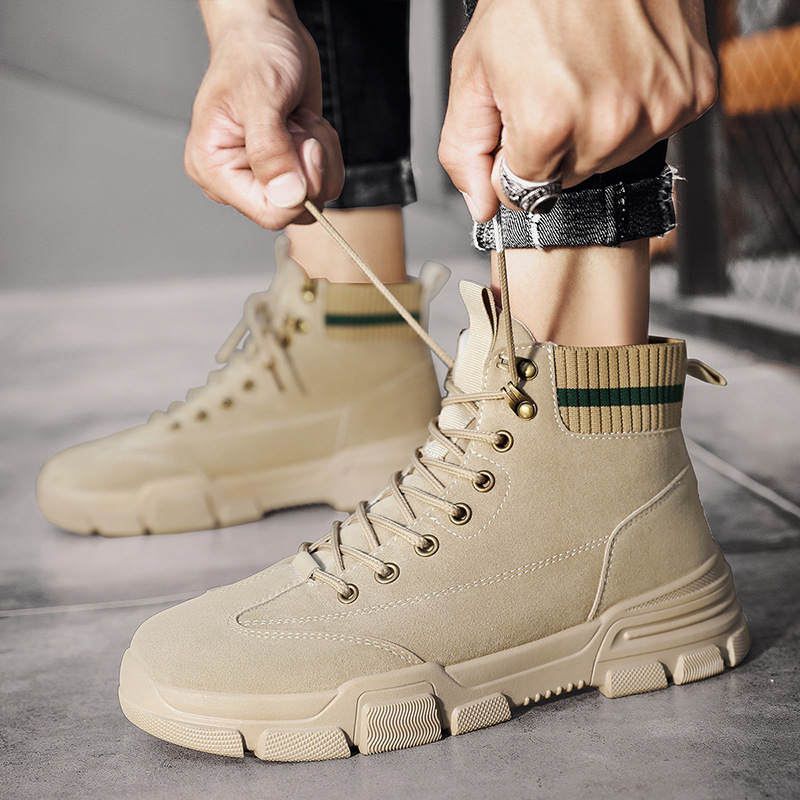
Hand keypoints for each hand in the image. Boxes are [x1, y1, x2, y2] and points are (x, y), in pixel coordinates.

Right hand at [185, 1, 343, 228]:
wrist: (267, 31)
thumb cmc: (252, 54)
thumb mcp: (261, 98)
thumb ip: (272, 152)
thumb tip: (289, 196)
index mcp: (214, 170)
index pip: (268, 213)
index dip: (299, 190)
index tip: (302, 145)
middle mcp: (238, 180)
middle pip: (296, 209)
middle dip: (310, 166)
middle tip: (295, 125)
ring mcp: (266, 178)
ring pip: (316, 196)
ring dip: (320, 154)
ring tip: (296, 121)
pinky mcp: (289, 170)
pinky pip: (326, 181)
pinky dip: (327, 150)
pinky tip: (303, 125)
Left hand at [438, 0, 717, 221]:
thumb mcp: (473, 72)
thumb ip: (466, 152)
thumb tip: (483, 207)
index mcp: (549, 125)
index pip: (524, 193)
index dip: (514, 158)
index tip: (520, 117)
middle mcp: (610, 126)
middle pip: (569, 178)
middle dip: (553, 144)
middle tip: (553, 83)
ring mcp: (658, 111)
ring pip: (611, 158)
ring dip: (594, 128)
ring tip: (588, 69)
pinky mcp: (693, 95)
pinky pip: (651, 131)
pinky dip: (635, 108)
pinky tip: (621, 66)